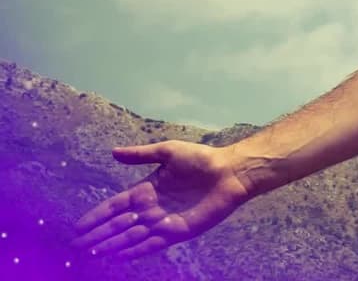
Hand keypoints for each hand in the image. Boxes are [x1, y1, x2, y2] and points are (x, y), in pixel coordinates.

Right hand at [70, 140, 254, 260]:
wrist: (229, 172)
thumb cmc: (201, 159)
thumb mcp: (168, 152)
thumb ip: (141, 155)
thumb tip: (113, 153)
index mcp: (147, 189)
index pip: (115, 206)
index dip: (97, 216)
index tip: (78, 226)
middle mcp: (151, 208)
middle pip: (118, 224)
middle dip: (97, 235)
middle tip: (76, 246)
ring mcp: (163, 221)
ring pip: (130, 237)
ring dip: (111, 245)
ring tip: (91, 254)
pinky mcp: (177, 231)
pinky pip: (151, 244)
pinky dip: (134, 251)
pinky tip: (118, 257)